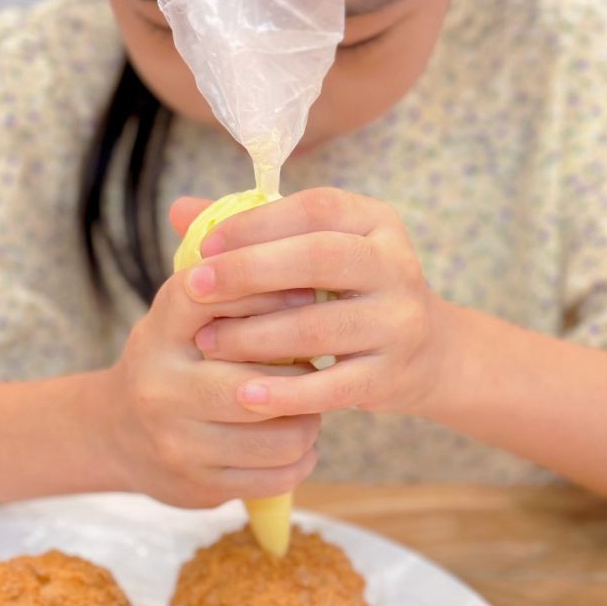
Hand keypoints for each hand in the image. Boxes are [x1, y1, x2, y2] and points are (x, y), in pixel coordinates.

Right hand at [97, 200, 319, 507]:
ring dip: (308, 421)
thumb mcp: (187, 308)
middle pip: (258, 382)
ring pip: (279, 436)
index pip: (221, 296)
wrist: (118, 432)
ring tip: (308, 405)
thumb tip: (269, 201)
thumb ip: (228, 265)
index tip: (307, 295)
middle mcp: (161, 385)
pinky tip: (297, 441)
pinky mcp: (198, 484)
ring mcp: (177, 441)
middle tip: (316, 362)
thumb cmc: (177, 357)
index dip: (275, 294)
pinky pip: (276, 475)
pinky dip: (300, 458)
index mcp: (162, 327)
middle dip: (301, 376)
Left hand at [182, 187, 449, 417]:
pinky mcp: (390, 375)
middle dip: (248, 272)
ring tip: (207, 343)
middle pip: (317, 259)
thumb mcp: (316, 252)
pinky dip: (286, 393)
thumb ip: (254, 232)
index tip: (206, 244)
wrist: (427, 353)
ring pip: (317, 326)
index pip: (315, 209)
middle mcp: (395, 265)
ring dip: (254, 335)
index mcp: (376, 222)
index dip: (256, 224)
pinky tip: (245, 396)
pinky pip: (331, 386)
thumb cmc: (350, 293)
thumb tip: (179, 210)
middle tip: (193, 288)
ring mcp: (397, 323)